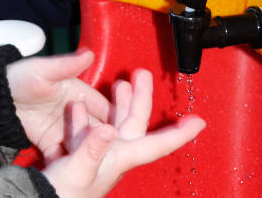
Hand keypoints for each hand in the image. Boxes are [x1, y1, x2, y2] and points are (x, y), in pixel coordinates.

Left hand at [6, 50, 111, 161]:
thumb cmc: (20, 77)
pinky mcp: (50, 142)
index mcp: (80, 93)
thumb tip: (89, 54)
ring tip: (88, 160)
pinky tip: (68, 168)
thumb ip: (67, 65)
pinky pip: (64, 155)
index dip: (114, 119)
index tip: (118, 130)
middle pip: (98, 130)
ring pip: (84, 145)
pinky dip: (68, 162)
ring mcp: (64, 129)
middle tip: (105, 150)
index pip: (105, 108)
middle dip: (104, 141)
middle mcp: (76, 112)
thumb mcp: (44, 70)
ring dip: (87, 153)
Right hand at [42, 69, 205, 197]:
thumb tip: (106, 129)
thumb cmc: (62, 193)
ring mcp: (98, 156)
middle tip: (142, 75)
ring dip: (118, 103)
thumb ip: (91, 148)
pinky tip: (78, 107)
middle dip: (141, 98)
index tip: (199, 121)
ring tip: (119, 84)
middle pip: (134, 123)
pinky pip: (89, 132)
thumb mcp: (77, 169)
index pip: (157, 144)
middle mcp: (113, 155)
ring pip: (114, 124)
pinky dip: (86, 117)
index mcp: (119, 157)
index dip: (179, 133)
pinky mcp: (80, 156)